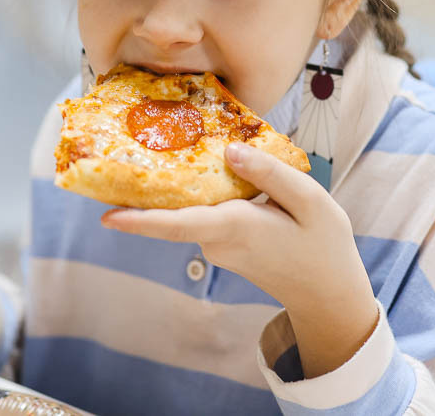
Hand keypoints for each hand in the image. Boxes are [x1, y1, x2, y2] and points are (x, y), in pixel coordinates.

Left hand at [101, 142, 377, 377]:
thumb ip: (270, 173)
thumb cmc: (323, 245)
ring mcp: (218, 246)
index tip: (106, 215)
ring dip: (177, 183)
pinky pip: (203, 214)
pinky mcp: (223, 246)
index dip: (139, 219)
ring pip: (189, 209)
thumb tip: (230, 150)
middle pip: (174, 210)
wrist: (328, 293)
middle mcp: (218, 240)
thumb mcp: (310, 200)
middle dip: (147, 186)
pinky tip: (204, 165)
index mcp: (236, 226)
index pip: (177, 223)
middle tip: (124, 148)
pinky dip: (199, 193)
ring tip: (166, 142)